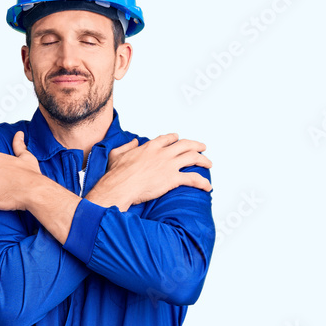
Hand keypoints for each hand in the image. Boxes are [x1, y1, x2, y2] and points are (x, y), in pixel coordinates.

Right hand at [86, 133, 211, 209]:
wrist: (119, 187)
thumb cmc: (116, 174)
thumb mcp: (117, 153)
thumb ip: (127, 146)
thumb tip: (134, 141)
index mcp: (150, 147)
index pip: (167, 139)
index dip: (175, 138)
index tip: (179, 139)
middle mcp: (162, 153)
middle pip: (185, 144)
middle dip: (196, 145)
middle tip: (202, 147)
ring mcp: (169, 165)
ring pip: (193, 157)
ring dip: (203, 160)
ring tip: (209, 163)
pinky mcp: (173, 179)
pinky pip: (193, 178)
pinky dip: (203, 182)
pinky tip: (207, 186)